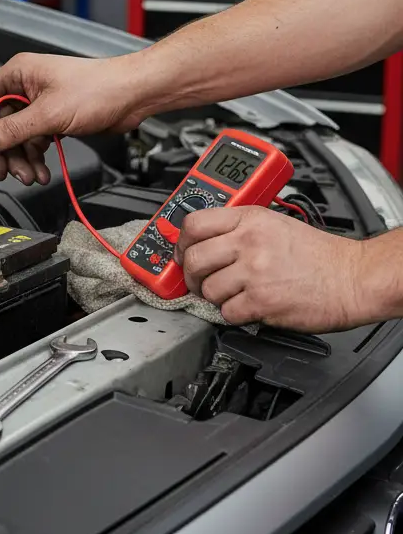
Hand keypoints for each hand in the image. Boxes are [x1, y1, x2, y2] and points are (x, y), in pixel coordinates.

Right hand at [0, 52, 152, 184]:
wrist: (133, 95)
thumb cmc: (99, 88)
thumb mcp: (48, 114)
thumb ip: (13, 130)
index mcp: (18, 74)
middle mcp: (26, 87)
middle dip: (1, 150)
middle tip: (1, 171)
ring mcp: (40, 103)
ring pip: (17, 136)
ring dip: (21, 159)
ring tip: (28, 175)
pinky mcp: (53, 118)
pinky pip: (34, 141)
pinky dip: (35, 158)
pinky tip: (41, 170)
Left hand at [177, 206, 372, 331]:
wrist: (353, 278)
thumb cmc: (319, 254)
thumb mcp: (275, 224)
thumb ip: (239, 229)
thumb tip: (205, 241)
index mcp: (250, 219)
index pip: (194, 224)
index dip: (180, 242)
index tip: (180, 252)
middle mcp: (248, 243)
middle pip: (192, 259)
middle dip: (190, 275)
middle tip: (199, 280)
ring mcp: (254, 272)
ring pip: (207, 289)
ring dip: (216, 297)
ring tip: (234, 294)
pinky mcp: (261, 301)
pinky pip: (227, 312)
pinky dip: (234, 314)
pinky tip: (249, 306)